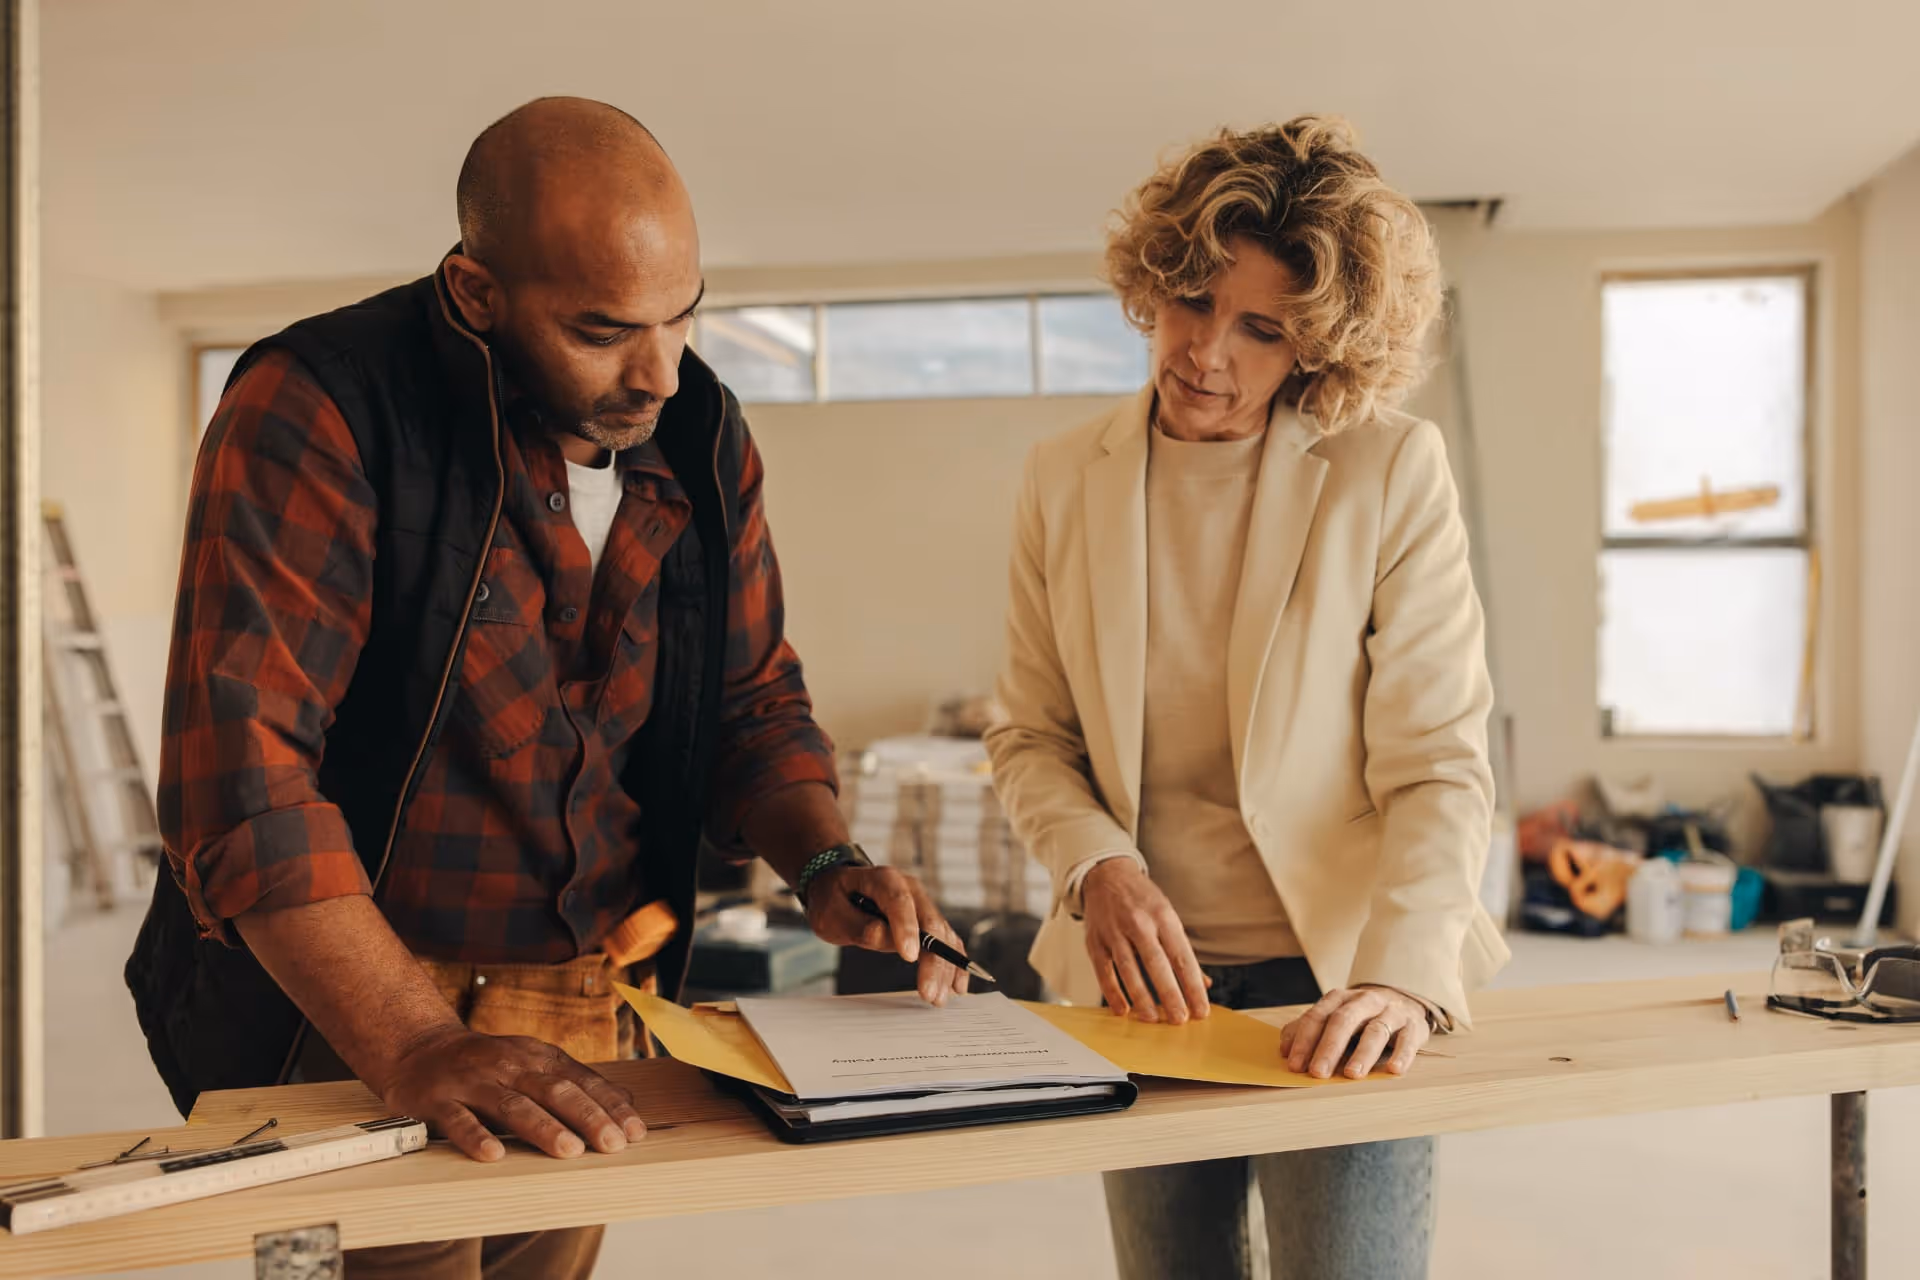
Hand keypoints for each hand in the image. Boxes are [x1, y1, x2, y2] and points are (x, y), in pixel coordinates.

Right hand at [373, 1026, 647, 1162]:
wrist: (419, 1048)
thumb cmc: (488, 1064)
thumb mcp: (534, 1064)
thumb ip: (576, 1083)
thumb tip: (627, 1102)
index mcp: (537, 1057)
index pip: (581, 1081)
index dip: (609, 1106)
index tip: (635, 1132)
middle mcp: (510, 1065)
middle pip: (555, 1091)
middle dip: (588, 1117)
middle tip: (614, 1144)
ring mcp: (474, 1081)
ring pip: (513, 1105)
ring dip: (544, 1127)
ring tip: (570, 1150)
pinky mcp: (439, 1100)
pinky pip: (458, 1120)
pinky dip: (476, 1136)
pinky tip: (494, 1154)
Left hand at [805, 864, 968, 1005]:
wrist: (839, 889)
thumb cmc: (834, 901)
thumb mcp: (831, 914)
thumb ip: (856, 925)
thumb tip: (880, 934)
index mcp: (883, 879)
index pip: (899, 901)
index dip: (907, 929)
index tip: (910, 957)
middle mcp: (910, 889)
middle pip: (930, 922)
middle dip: (933, 960)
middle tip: (929, 993)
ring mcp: (921, 904)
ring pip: (942, 935)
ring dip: (945, 968)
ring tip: (938, 998)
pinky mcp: (926, 921)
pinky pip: (946, 941)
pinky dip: (953, 963)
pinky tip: (957, 985)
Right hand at [1080, 859, 1208, 1024]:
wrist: (1106, 875)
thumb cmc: (1142, 899)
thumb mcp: (1167, 915)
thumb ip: (1182, 950)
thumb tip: (1203, 983)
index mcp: (1163, 916)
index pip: (1182, 956)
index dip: (1192, 985)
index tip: (1201, 1009)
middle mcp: (1139, 922)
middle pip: (1157, 964)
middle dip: (1170, 994)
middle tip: (1180, 1019)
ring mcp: (1114, 931)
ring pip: (1129, 968)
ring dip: (1142, 997)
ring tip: (1153, 1019)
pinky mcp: (1095, 940)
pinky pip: (1104, 970)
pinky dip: (1112, 992)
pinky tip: (1123, 1009)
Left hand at [1280, 986, 1430, 1079]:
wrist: (1402, 1001)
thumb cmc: (1359, 1018)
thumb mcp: (1333, 1017)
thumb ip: (1308, 1030)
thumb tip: (1284, 1050)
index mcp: (1339, 998)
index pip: (1317, 1017)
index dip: (1304, 1041)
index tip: (1294, 1066)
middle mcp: (1364, 1001)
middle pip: (1343, 1021)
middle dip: (1329, 1048)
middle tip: (1318, 1073)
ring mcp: (1390, 1011)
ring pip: (1376, 1030)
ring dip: (1362, 1054)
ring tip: (1352, 1075)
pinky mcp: (1413, 1025)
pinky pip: (1408, 1039)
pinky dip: (1402, 1055)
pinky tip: (1394, 1070)